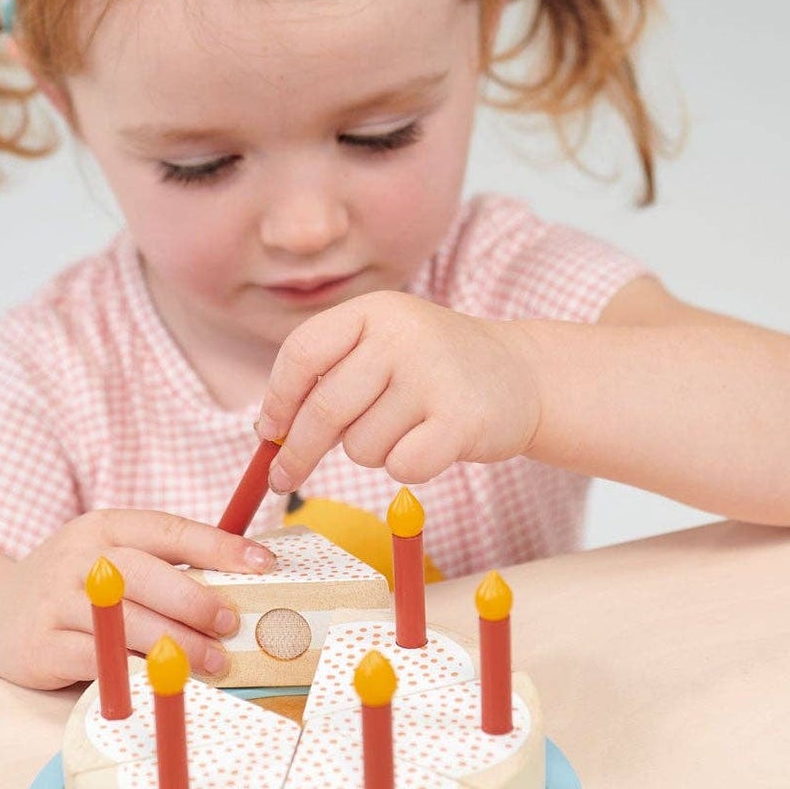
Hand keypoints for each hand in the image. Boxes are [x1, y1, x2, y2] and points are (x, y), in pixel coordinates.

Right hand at [0, 509, 275, 690]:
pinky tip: (161, 683)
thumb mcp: (108, 559)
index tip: (263, 562)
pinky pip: (95, 659)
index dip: (218, 545)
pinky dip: (132, 672)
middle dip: (194, 599)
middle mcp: (78, 556)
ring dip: (173, 644)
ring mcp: (55, 599)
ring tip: (213, 662)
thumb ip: (162, 566)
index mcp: (105, 527)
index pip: (168, 529)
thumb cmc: (74, 589)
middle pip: (144, 573)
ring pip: (123, 620)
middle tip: (231, 623)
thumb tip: (241, 583)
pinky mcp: (40, 643)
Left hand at [256, 292, 542, 493]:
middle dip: (298, 452)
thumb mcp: (383, 347)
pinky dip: (408, 467)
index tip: (267, 434)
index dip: (277, 399)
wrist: (522, 375)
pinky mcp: (462, 419)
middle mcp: (402, 334)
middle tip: (284, 478)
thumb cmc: (434, 370)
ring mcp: (434, 374)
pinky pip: (401, 466)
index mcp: (374, 310)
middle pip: (324, 408)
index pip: (302, 352)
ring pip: (361, 445)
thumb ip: (330, 375)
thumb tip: (269, 432)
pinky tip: (431, 444)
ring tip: (407, 428)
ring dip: (372, 452)